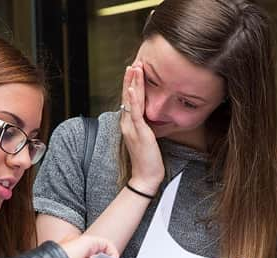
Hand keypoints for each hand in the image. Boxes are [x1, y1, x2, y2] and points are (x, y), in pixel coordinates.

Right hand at [120, 62, 163, 194]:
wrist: (145, 177)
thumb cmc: (148, 160)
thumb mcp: (146, 139)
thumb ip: (145, 127)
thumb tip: (149, 117)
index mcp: (129, 124)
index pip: (129, 100)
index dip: (131, 85)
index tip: (135, 71)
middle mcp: (127, 123)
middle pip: (127, 96)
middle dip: (130, 79)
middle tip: (134, 63)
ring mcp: (132, 127)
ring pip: (131, 101)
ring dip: (132, 83)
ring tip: (134, 68)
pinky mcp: (139, 132)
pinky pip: (135, 113)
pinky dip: (134, 100)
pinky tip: (134, 89)